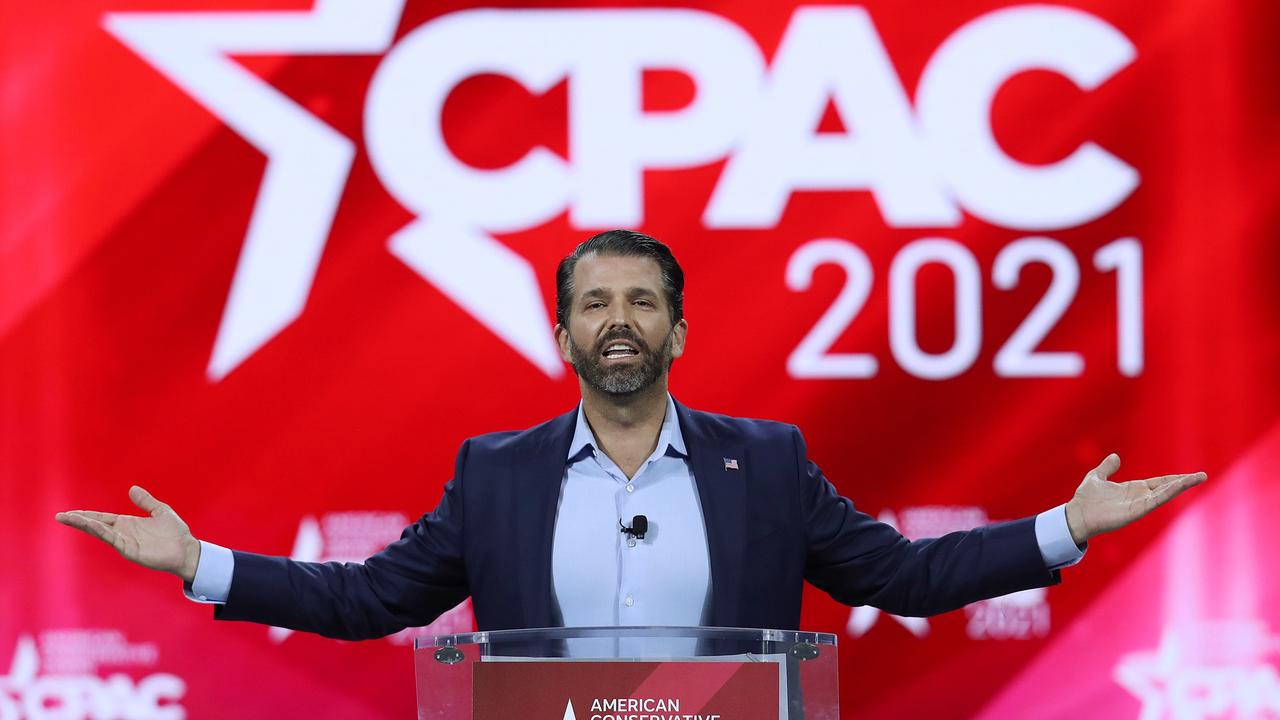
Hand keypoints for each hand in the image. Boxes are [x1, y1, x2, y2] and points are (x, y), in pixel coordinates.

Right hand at [55, 486, 201, 582]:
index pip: (102, 518)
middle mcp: (123, 532)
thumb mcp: (160, 511)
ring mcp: (125, 542)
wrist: (186, 549)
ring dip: (85, 525)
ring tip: (68, 518)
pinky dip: (101, 532)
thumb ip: (145, 501)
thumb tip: (132, 488)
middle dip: (78, 520)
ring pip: (100, 532)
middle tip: (60, 516)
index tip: (70, 512)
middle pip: (96, 525)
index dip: (87, 515)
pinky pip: (113, 539)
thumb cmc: (175, 533)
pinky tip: (91, 525)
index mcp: (128, 523)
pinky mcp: (130, 550)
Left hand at [1065, 454, 1205, 545]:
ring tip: (1197, 478)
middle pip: (1166, 488)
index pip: (1159, 482)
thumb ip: (1107, 468)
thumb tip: (1115, 456)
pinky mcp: (1136, 511)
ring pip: (1164, 494)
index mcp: (1133, 489)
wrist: (1077, 514)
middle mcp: (1139, 497)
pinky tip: (1178, 486)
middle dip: (1184, 482)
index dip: (1174, 479)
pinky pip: (1155, 501)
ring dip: (1180, 486)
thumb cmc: (1085, 499)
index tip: (1190, 476)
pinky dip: (1167, 494)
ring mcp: (1139, 505)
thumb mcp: (1096, 477)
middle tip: (1202, 476)